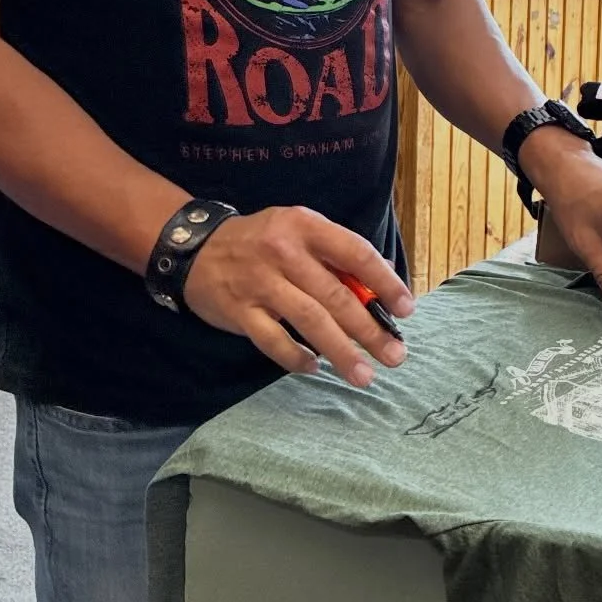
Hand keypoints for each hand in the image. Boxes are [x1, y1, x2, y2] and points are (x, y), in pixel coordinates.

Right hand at [184, 207, 413, 387]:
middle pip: (336, 296)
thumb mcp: (298, 230)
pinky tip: (315, 368)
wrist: (195, 248)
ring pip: (309, 321)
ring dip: (341, 352)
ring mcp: (260, 283)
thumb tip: (382, 282)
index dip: (385, 282)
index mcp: (305, 227)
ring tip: (364, 375)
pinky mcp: (240, 310)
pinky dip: (296, 357)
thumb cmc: (260, 241)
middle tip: (394, 355)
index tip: (407, 309)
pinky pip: (274, 341)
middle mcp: (284, 252)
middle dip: (369, 330)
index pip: (355, 253)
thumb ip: (337, 254)